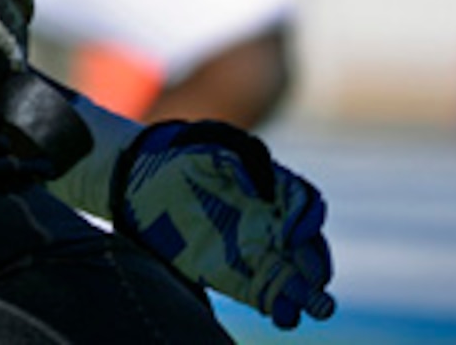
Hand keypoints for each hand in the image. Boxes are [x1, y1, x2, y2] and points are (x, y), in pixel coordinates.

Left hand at [111, 119, 334, 329]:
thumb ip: (241, 157)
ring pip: (286, 274)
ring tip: (298, 310)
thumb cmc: (182, 150)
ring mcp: (249, 248)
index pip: (306, 207)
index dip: (308, 220)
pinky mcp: (226, 270)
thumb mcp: (212, 141)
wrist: (140, 173)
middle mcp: (267, 223)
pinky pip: (258, 289)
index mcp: (272, 190)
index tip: (299, 232)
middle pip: (304, 249)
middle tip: (315, 282)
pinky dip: (274, 303)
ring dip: (299, 294)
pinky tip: (282, 314)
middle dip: (313, 266)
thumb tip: (261, 189)